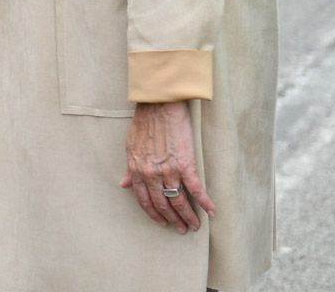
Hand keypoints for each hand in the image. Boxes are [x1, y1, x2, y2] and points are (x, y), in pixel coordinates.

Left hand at [121, 100, 214, 232]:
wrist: (159, 105)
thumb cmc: (144, 122)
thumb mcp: (130, 146)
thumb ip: (129, 168)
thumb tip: (123, 184)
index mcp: (137, 170)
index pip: (144, 200)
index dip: (154, 214)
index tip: (163, 222)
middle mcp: (151, 174)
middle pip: (162, 204)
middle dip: (172, 220)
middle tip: (182, 229)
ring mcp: (168, 171)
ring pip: (178, 201)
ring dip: (188, 216)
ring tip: (195, 225)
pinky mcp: (185, 164)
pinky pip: (195, 189)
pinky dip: (204, 202)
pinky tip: (211, 211)